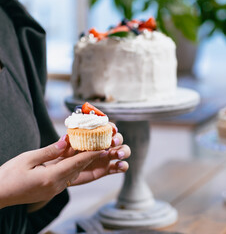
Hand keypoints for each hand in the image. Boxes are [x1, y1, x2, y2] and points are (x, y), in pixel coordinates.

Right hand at [0, 123, 129, 208]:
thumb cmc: (8, 176)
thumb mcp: (27, 159)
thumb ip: (48, 151)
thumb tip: (66, 141)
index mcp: (49, 178)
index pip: (75, 164)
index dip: (91, 154)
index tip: (105, 147)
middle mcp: (56, 185)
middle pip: (81, 169)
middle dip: (97, 158)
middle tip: (111, 148)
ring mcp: (55, 188)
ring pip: (78, 173)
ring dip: (92, 163)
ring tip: (107, 154)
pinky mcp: (53, 188)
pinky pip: (71, 176)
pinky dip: (80, 167)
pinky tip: (87, 159)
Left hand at [61, 122, 129, 185]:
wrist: (58, 176)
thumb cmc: (58, 158)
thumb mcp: (59, 149)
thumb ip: (63, 144)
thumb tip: (66, 137)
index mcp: (92, 136)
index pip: (105, 128)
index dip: (111, 127)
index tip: (112, 129)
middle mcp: (101, 145)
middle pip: (117, 138)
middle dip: (118, 139)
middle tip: (112, 142)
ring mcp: (105, 158)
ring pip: (121, 151)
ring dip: (123, 151)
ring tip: (117, 155)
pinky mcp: (105, 169)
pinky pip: (119, 167)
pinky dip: (122, 166)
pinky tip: (119, 166)